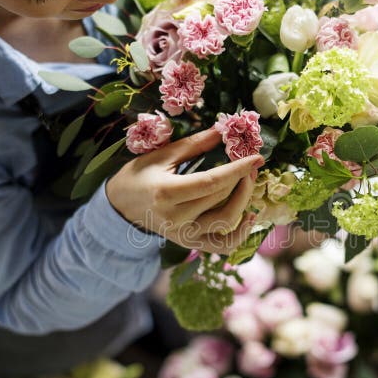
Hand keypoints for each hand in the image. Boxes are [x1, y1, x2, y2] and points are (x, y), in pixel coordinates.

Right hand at [107, 129, 264, 254]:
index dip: (238, 169)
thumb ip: (194, 145)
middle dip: (242, 178)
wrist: (120, 207)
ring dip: (244, 200)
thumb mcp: (161, 155)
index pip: (212, 182)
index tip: (257, 157)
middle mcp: (176, 218)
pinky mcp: (189, 244)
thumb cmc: (139, 176)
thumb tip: (223, 131)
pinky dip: (240, 234)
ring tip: (249, 181)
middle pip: (221, 199)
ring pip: (226, 221)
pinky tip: (249, 217)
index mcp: (167, 193)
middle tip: (251, 162)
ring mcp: (184, 235)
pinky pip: (222, 246)